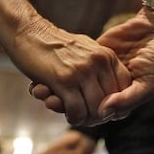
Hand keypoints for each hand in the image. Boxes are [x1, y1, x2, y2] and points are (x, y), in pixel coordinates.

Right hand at [12, 17, 130, 125]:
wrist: (29, 33)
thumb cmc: (57, 48)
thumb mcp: (87, 53)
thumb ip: (100, 70)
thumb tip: (113, 100)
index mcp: (107, 56)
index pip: (125, 87)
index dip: (117, 104)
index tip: (105, 110)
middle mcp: (98, 62)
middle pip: (110, 102)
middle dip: (99, 116)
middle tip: (88, 118)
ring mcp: (82, 71)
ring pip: (95, 110)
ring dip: (86, 119)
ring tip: (77, 116)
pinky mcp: (63, 80)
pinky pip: (77, 111)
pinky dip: (73, 117)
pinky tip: (67, 113)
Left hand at [30, 15, 153, 122]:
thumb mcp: (147, 85)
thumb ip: (127, 100)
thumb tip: (104, 112)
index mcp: (120, 103)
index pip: (95, 115)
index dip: (79, 115)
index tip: (63, 111)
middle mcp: (108, 93)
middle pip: (81, 104)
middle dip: (64, 104)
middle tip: (48, 100)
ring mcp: (99, 77)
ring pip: (74, 88)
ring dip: (58, 90)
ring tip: (40, 88)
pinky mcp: (93, 61)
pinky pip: (74, 71)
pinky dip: (60, 74)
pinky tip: (45, 76)